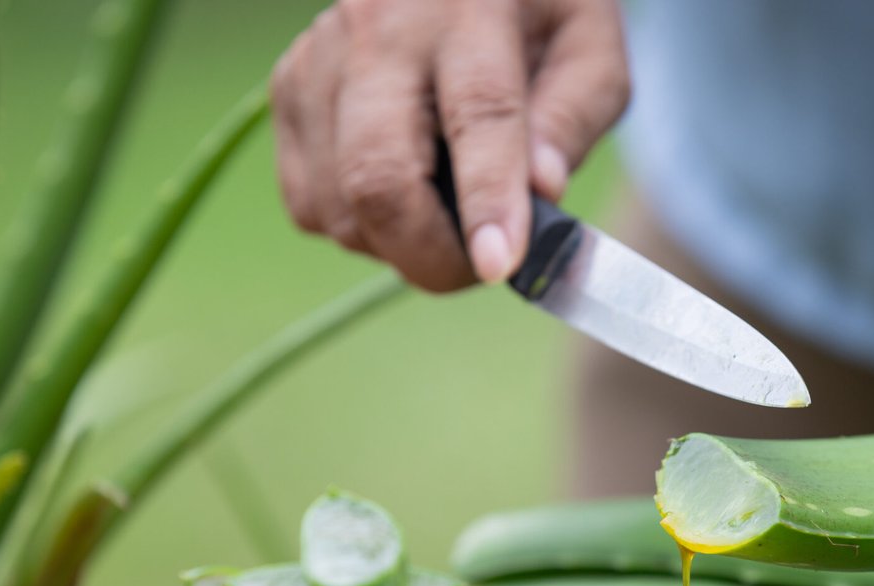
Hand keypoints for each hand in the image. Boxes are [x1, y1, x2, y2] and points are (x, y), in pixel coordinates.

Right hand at [270, 0, 628, 291]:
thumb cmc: (532, 13)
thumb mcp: (588, 46)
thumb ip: (575, 116)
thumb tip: (541, 191)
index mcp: (468, 4)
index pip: (477, 113)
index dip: (487, 199)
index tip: (499, 265)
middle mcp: (377, 25)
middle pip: (377, 175)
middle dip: (429, 255)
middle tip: (479, 271)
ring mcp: (316, 59)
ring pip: (340, 207)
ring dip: (398, 245)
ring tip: (447, 214)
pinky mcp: (285, 92)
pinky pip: (311, 205)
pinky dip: (358, 228)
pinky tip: (400, 189)